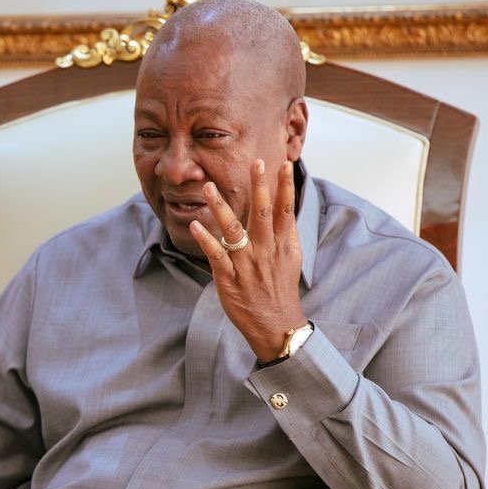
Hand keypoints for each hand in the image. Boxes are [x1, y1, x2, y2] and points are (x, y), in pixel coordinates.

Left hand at [189, 160, 305, 362]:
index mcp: (282, 245)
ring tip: (208, 186)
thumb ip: (289, 233)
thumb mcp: (292, 260)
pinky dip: (205, 240)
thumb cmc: (281, 289)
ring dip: (220, 208)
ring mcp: (246, 265)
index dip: (284, 186)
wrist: (276, 326)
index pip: (285, 210)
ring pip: (234, 231)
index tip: (282, 163)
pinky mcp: (229, 279)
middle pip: (263, 214)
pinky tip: (195, 225)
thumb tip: (289, 209)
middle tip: (255, 162)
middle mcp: (265, 251)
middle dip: (259, 187)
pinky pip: (216, 256)